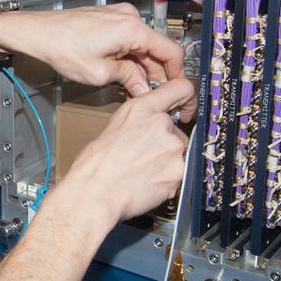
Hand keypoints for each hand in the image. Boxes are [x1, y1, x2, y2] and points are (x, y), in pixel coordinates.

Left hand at [0, 4, 195, 119]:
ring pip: (142, 46)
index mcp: (132, 28)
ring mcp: (120, 16)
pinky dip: (129, 58)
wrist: (37, 32)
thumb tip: (144, 90)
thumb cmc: (61, 48)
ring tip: (132, 90)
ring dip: (140, 68)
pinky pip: (129, 41)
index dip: (177, 73)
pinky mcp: (110, 19)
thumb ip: (128, 80)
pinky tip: (122, 76)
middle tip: (151, 96)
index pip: (170, 51)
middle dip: (155, 74)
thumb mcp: (99, 73)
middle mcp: (130, 18)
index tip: (177, 90)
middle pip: (155, 50)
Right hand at [49, 80, 192, 227]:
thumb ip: (138, 121)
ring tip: (143, 173)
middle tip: (145, 157)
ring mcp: (173, 148)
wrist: (95, 192)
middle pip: (177, 131)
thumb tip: (147, 126)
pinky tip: (147, 183)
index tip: (186, 108)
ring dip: (167, 163)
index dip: (186, 99)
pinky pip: (180, 175)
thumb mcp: (114, 127)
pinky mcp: (179, 172)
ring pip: (179, 154)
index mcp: (143, 109)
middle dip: (165, 144)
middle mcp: (161, 124)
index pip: (180, 88)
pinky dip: (167, 180)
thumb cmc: (95, 165)